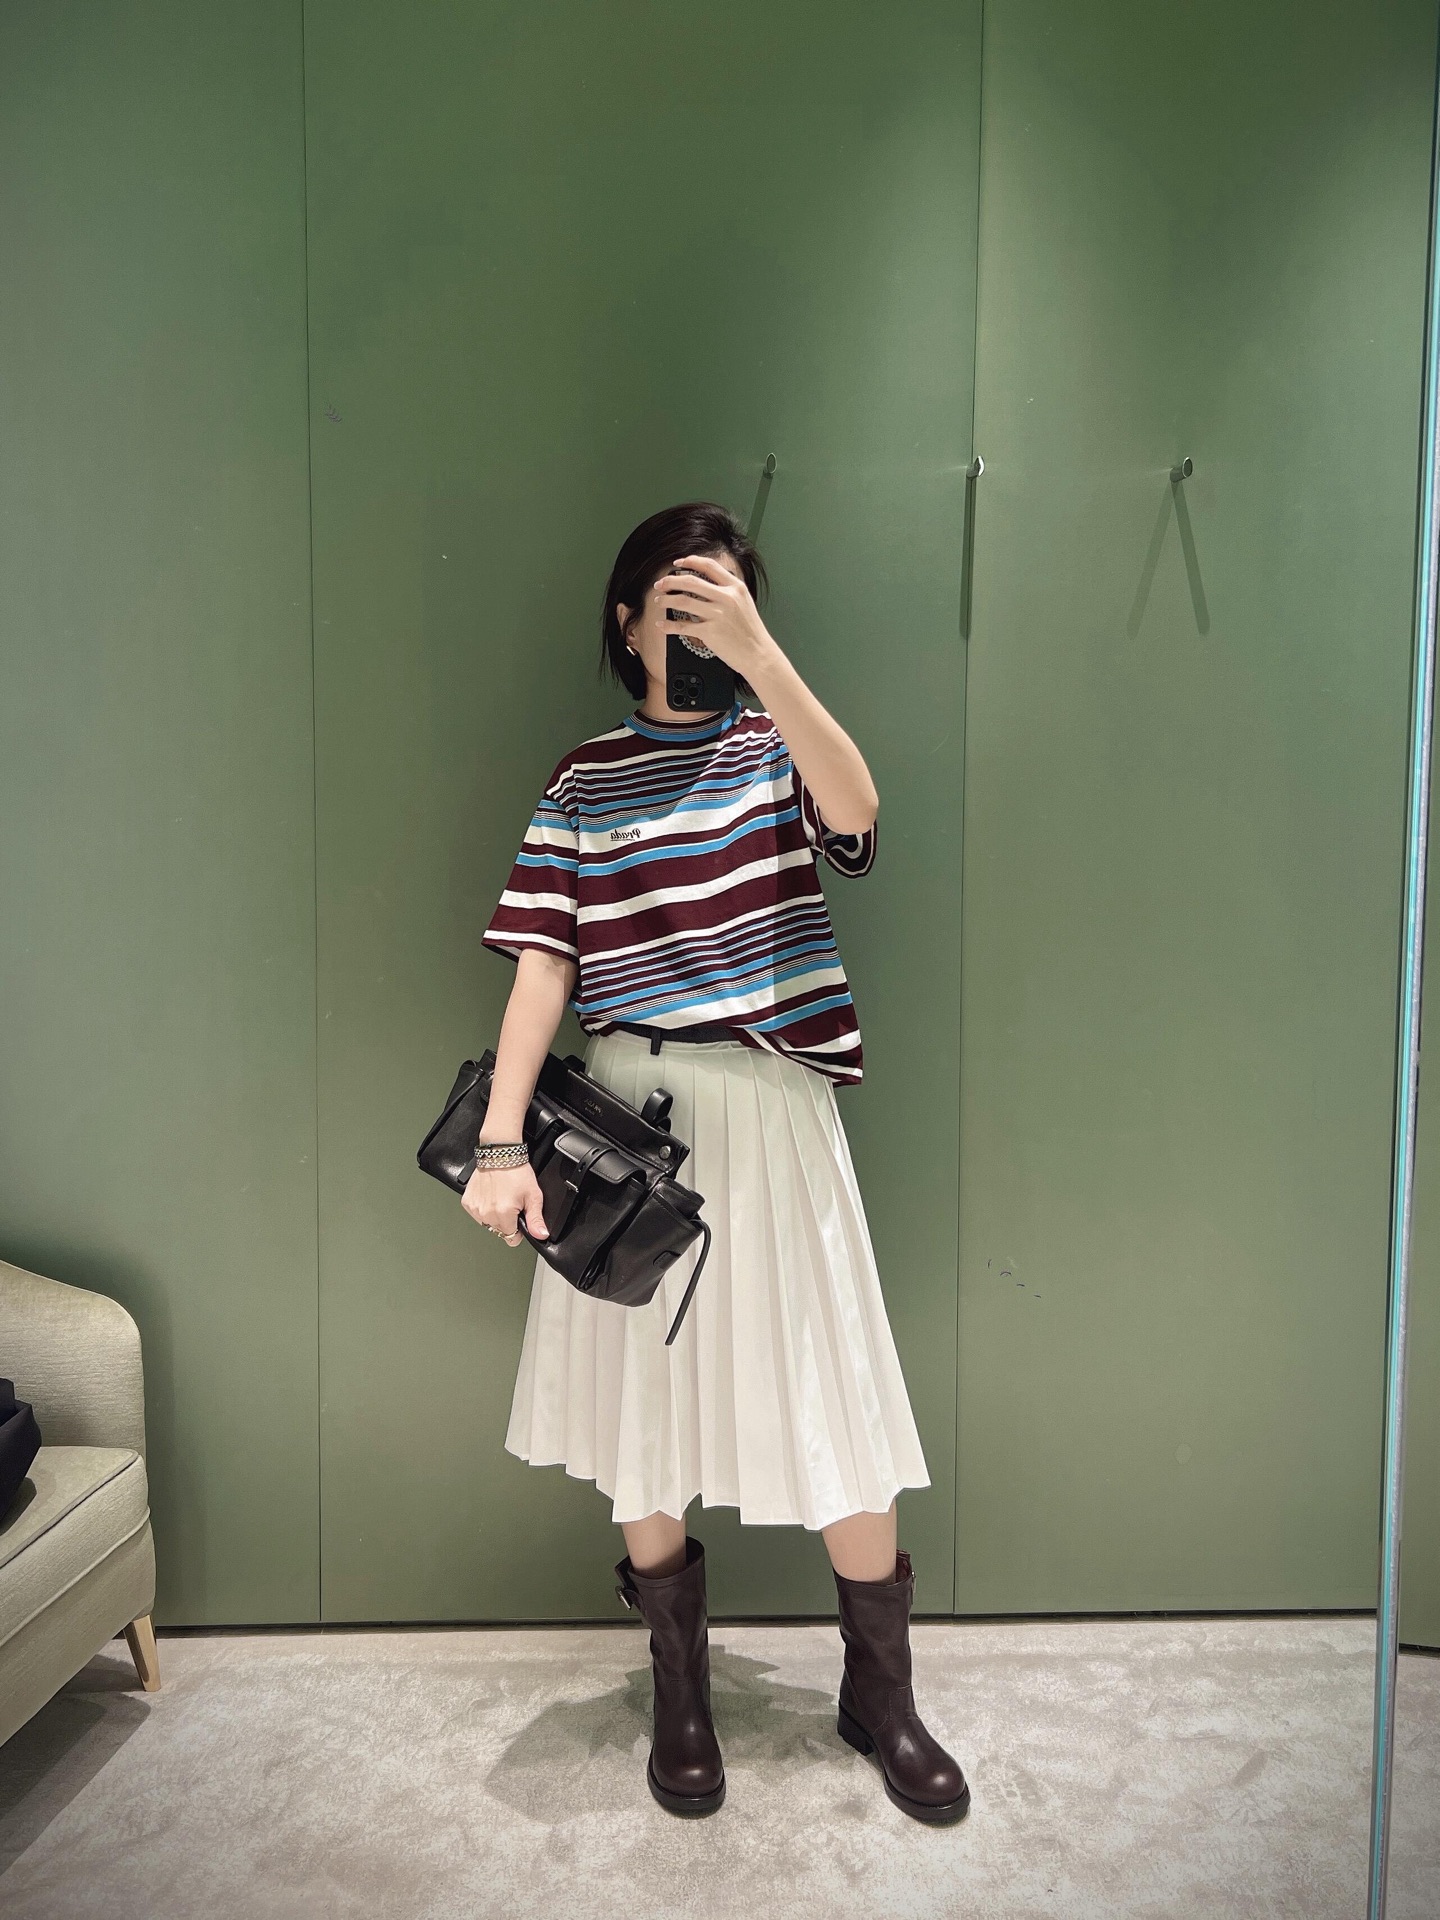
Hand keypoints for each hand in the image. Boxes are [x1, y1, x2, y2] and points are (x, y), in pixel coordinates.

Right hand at [462, 1163, 548, 1246]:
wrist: (500, 1154)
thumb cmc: (517, 1172)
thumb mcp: (533, 1196)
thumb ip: (536, 1219)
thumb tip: (541, 1235)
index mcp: (503, 1214)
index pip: (511, 1238)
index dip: (518, 1230)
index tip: (518, 1217)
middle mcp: (487, 1213)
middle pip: (499, 1230)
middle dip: (507, 1221)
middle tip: (511, 1203)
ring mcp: (475, 1208)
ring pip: (488, 1223)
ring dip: (494, 1215)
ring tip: (500, 1198)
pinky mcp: (467, 1202)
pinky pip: (477, 1214)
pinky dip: (484, 1208)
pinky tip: (490, 1196)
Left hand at [653, 552, 776, 676]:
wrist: (758, 654)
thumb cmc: (751, 632)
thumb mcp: (745, 603)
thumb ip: (728, 591)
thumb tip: (707, 584)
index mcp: (735, 588)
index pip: (709, 566)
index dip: (690, 561)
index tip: (678, 563)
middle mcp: (726, 598)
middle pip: (691, 581)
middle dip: (670, 580)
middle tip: (660, 584)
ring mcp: (717, 615)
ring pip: (682, 601)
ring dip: (666, 600)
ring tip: (659, 601)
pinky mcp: (710, 632)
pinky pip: (682, 626)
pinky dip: (668, 625)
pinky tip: (662, 624)